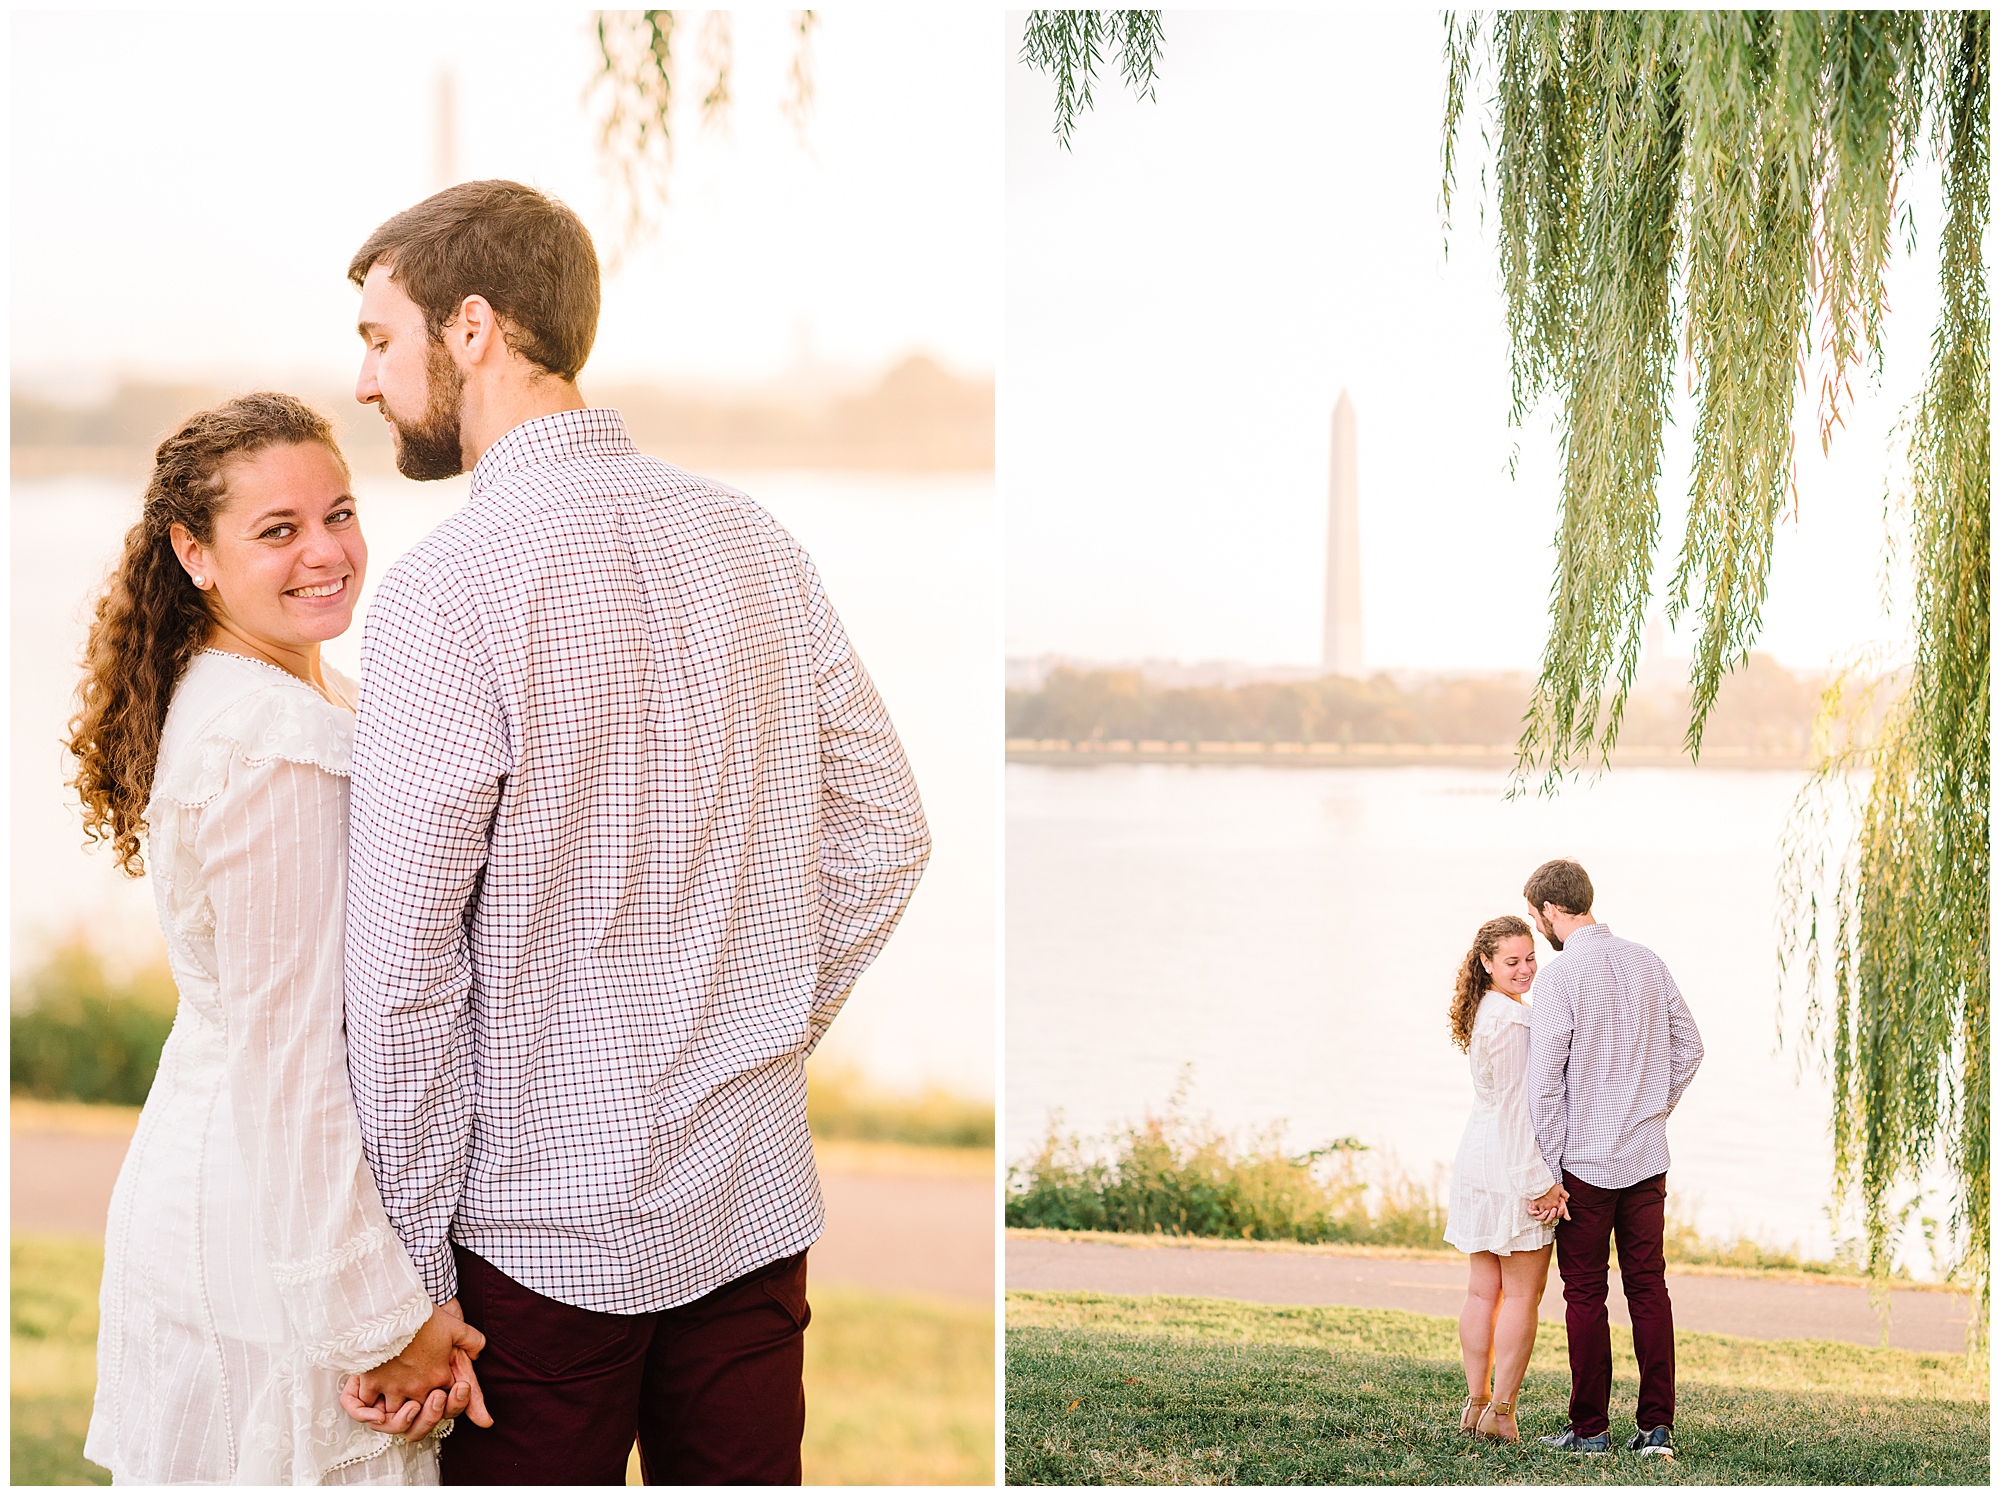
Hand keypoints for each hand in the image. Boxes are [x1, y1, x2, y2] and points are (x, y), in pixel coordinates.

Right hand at [343, 1300, 491, 1438]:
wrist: (392, 1309)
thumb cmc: (423, 1317)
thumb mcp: (455, 1326)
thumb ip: (472, 1341)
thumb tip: (478, 1355)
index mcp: (439, 1377)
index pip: (449, 1401)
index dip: (449, 1401)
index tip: (445, 1392)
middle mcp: (418, 1388)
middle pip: (423, 1416)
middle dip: (428, 1414)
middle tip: (428, 1401)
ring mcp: (394, 1388)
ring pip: (395, 1417)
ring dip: (399, 1417)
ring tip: (404, 1408)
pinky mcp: (372, 1384)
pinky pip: (366, 1408)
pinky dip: (367, 1413)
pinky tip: (375, 1411)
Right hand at [1529, 1184, 1569, 1221]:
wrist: (1542, 1182)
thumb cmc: (1551, 1185)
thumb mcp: (1560, 1189)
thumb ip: (1565, 1195)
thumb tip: (1567, 1200)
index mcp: (1556, 1204)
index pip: (1559, 1214)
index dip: (1558, 1214)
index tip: (1556, 1209)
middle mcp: (1549, 1207)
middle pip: (1550, 1218)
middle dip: (1550, 1216)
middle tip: (1549, 1211)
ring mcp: (1542, 1206)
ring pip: (1541, 1216)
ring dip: (1542, 1216)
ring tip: (1542, 1212)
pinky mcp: (1535, 1204)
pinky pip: (1532, 1212)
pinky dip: (1533, 1213)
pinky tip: (1536, 1211)